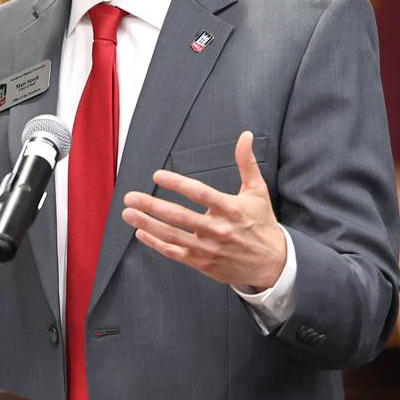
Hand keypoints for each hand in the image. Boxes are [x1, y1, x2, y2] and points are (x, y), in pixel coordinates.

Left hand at [121, 131, 286, 289]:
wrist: (272, 264)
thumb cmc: (261, 223)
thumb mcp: (257, 191)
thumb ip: (247, 163)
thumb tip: (245, 135)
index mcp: (231, 209)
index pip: (200, 194)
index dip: (177, 184)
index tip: (157, 175)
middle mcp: (218, 229)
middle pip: (180, 216)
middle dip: (152, 206)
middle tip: (130, 197)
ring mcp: (209, 248)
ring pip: (173, 236)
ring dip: (148, 224)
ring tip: (128, 213)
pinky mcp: (203, 263)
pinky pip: (174, 253)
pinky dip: (156, 244)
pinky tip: (141, 233)